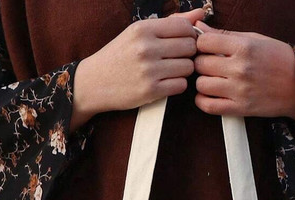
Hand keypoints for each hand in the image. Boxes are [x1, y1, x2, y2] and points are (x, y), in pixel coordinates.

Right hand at [72, 8, 205, 127]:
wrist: (94, 83)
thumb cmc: (119, 56)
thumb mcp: (139, 33)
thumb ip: (170, 23)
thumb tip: (200, 14)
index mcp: (143, 29)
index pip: (184, 26)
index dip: (189, 35)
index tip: (182, 42)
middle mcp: (146, 48)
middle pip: (190, 47)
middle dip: (188, 53)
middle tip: (177, 58)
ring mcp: (148, 70)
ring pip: (188, 67)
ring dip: (184, 70)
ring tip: (170, 71)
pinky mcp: (150, 91)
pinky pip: (181, 85)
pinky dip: (178, 85)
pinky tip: (167, 83)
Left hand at [192, 20, 294, 124]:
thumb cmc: (278, 59)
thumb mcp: (255, 39)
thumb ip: (225, 34)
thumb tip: (198, 27)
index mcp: (244, 47)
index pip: (204, 42)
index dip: (202, 44)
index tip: (207, 48)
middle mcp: (240, 68)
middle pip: (201, 64)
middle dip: (202, 63)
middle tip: (210, 65)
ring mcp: (239, 90)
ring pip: (201, 84)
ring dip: (202, 82)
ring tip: (211, 80)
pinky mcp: (240, 108)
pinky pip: (209, 106)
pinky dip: (202, 101)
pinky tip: (208, 95)